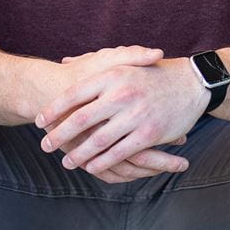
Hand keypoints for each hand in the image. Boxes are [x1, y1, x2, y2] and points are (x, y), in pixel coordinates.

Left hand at [36, 53, 208, 176]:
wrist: (190, 83)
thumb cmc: (152, 72)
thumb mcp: (123, 62)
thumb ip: (93, 63)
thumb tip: (65, 62)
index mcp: (111, 75)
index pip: (74, 94)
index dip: (54, 110)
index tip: (39, 121)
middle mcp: (120, 94)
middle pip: (80, 119)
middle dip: (59, 135)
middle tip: (45, 145)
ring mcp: (135, 115)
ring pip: (98, 141)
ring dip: (78, 154)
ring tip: (66, 162)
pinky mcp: (149, 133)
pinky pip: (119, 152)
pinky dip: (102, 162)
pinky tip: (91, 167)